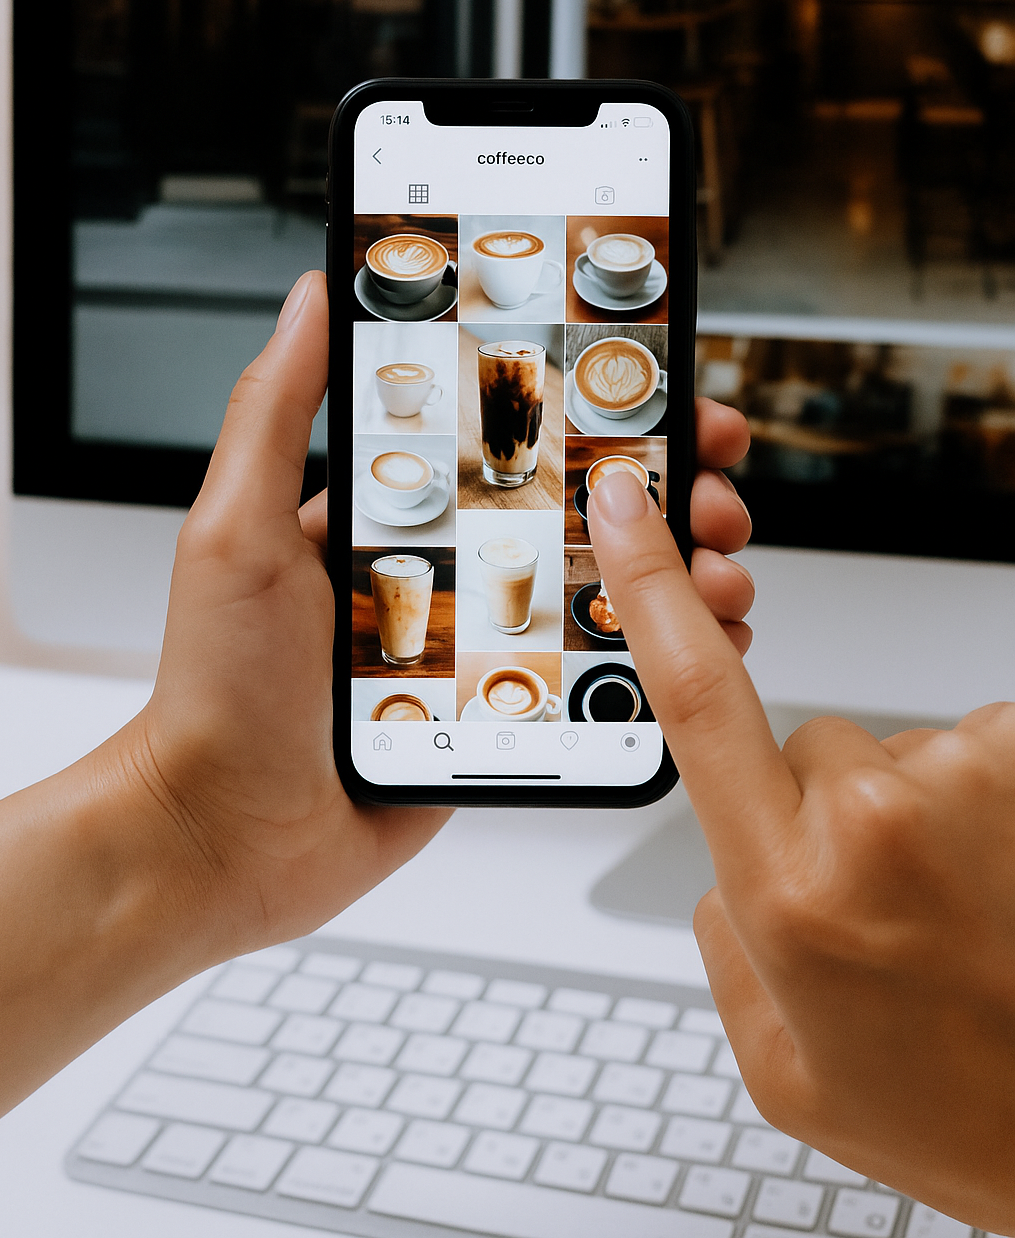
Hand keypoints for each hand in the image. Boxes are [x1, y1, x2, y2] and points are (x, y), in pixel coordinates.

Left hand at [125, 287, 751, 951]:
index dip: (595, 412)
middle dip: (664, 492)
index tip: (663, 391)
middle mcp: (449, 571)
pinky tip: (696, 643)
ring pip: (604, 592)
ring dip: (678, 572)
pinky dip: (657, 656)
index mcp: (397, 515)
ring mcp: (480, 644)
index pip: (514, 440)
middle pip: (580, 511)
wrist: (224, 837)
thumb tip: (309, 294)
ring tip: (721, 568)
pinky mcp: (500, 714)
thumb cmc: (217, 687)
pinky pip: (593, 678)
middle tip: (716, 491)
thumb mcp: (238, 527)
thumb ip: (275, 410)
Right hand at [589, 471, 1014, 1231]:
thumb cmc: (945, 1105)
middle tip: (869, 907)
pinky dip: (969, 811)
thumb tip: (728, 859)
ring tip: (946, 916)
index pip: (695, 699)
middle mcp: (875, 822)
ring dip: (900, 819)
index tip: (627, 500)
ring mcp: (966, 785)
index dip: (649, 588)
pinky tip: (990, 887)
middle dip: (809, 806)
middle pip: (801, 743)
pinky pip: (961, 756)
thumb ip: (722, 936)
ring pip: (884, 758)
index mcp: (788, 892)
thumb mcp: (776, 1059)